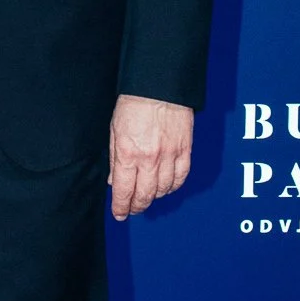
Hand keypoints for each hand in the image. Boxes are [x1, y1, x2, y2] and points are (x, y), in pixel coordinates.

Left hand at [107, 96, 192, 220]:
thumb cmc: (134, 104)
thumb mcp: (114, 131)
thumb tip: (115, 181)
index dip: (121, 207)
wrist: (159, 86)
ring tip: (147, 197)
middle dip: (137, 206)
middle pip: (145, 195)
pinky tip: (166, 187)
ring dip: (154, 197)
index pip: (124, 191)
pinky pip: (181, 178)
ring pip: (163, 190)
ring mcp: (169, 156)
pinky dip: (173, 186)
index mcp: (128, 154)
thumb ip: (115, 159)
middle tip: (132, 209)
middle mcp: (149, 159)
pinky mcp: (185, 150)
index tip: (119, 214)